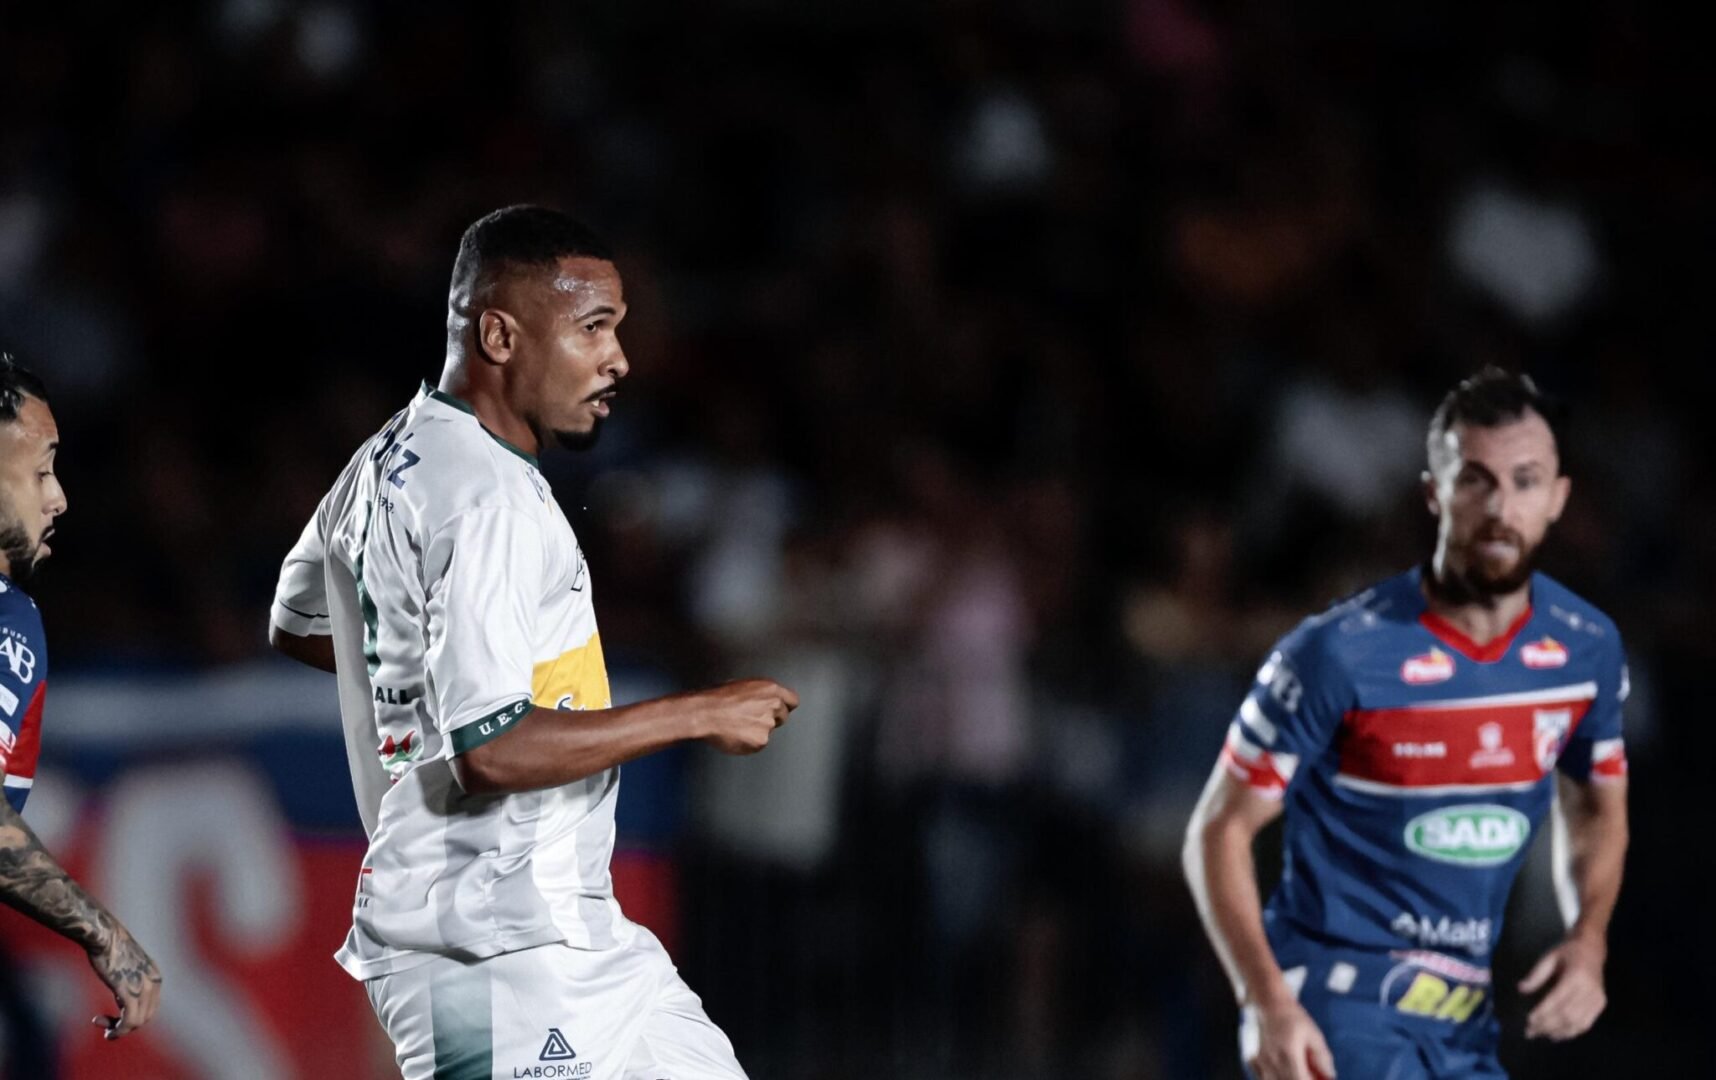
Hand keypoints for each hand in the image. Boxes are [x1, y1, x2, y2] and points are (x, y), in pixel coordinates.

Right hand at [86, 922, 161, 1039]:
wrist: (104, 936)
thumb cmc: (110, 949)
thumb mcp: (127, 969)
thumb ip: (130, 984)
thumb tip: (124, 1002)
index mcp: (156, 977)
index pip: (151, 1007)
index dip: (133, 1018)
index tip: (113, 1018)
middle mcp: (154, 983)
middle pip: (145, 1016)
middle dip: (126, 1026)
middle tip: (104, 1026)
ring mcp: (144, 987)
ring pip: (138, 1022)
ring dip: (120, 1030)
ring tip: (106, 1031)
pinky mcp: (129, 991)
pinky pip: (130, 1021)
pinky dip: (119, 1030)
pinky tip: (109, 1032)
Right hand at [695, 678, 798, 754]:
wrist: (705, 713)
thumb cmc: (718, 698)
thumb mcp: (745, 686)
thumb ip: (761, 694)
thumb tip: (765, 701)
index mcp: (771, 689)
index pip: (792, 701)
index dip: (785, 706)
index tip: (781, 710)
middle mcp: (774, 706)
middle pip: (783, 717)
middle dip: (772, 719)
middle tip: (752, 718)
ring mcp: (768, 724)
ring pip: (769, 731)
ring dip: (758, 730)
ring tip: (739, 725)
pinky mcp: (761, 741)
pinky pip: (759, 743)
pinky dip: (750, 742)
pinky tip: (737, 734)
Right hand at [1249, 998, 1335, 1079]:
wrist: (1268, 1001)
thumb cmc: (1292, 1016)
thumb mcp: (1314, 1034)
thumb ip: (1322, 1058)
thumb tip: (1330, 1076)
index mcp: (1288, 1055)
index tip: (1319, 1078)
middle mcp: (1272, 1062)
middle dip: (1302, 1079)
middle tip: (1312, 1073)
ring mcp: (1259, 1062)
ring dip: (1288, 1079)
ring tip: (1298, 1070)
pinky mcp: (1252, 1060)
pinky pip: (1264, 1077)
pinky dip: (1275, 1077)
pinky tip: (1283, 1070)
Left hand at [1521, 934, 1606, 1040]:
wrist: (1592, 948)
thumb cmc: (1567, 951)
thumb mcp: (1548, 957)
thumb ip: (1536, 975)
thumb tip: (1521, 989)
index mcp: (1576, 976)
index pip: (1557, 1000)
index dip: (1543, 1012)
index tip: (1529, 1021)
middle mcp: (1589, 990)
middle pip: (1566, 1014)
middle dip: (1547, 1025)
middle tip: (1530, 1032)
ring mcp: (1597, 999)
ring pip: (1577, 1022)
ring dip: (1558, 1032)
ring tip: (1540, 1035)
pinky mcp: (1600, 1004)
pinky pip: (1586, 1023)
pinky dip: (1571, 1032)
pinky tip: (1557, 1035)